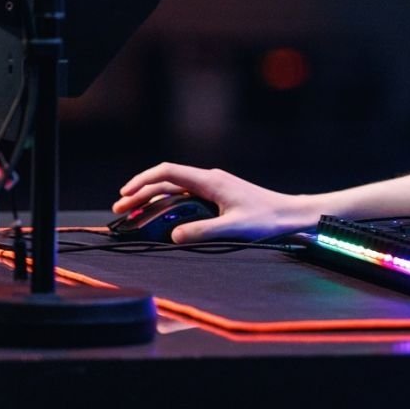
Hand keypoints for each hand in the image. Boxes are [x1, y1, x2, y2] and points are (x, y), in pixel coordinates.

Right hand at [113, 162, 311, 242]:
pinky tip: (158, 217)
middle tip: (119, 210)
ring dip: (152, 200)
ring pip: (174, 189)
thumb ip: (202, 231)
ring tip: (131, 214)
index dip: (142, 182)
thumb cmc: (267, 219)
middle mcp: (209, 180)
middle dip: (140, 193)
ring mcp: (213, 187)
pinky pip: (185, 197)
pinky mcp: (217, 197)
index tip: (124, 195)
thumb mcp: (233, 228)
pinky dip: (167, 205)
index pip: (168, 173)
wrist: (290, 214)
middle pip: (166, 181)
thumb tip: (174, 235)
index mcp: (210, 181)